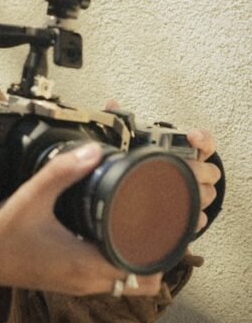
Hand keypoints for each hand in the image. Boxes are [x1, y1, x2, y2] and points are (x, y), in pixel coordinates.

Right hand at [0, 143, 162, 297]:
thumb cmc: (3, 234)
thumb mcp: (31, 197)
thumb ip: (62, 172)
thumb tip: (94, 150)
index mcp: (85, 265)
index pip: (144, 271)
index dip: (161, 250)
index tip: (168, 225)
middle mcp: (88, 282)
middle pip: (143, 279)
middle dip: (156, 253)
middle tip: (159, 220)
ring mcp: (80, 285)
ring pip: (127, 282)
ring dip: (138, 258)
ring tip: (140, 225)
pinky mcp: (71, 282)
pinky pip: (109, 279)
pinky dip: (119, 262)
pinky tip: (112, 235)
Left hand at [104, 102, 220, 234]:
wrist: (152, 194)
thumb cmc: (149, 164)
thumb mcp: (139, 144)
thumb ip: (127, 124)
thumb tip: (112, 105)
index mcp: (187, 153)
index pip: (206, 143)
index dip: (201, 138)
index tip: (191, 136)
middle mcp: (197, 172)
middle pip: (210, 171)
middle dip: (196, 170)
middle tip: (179, 170)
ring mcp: (197, 192)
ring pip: (208, 193)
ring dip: (196, 192)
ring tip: (179, 191)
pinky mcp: (190, 212)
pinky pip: (201, 217)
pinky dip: (194, 217)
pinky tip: (184, 215)